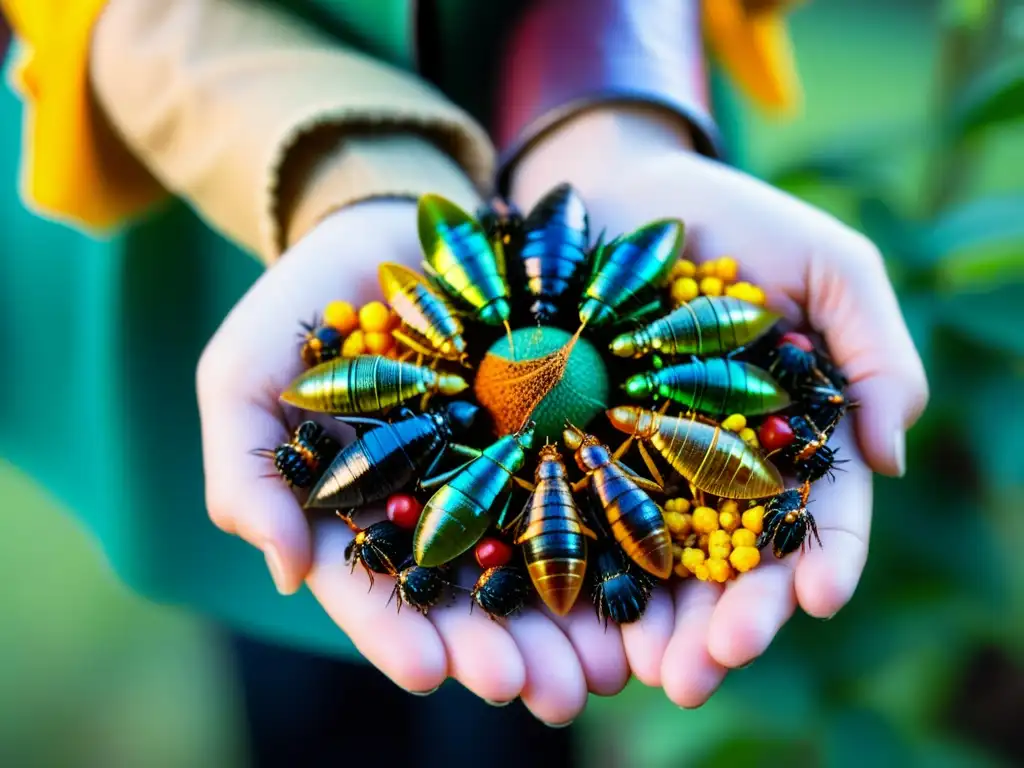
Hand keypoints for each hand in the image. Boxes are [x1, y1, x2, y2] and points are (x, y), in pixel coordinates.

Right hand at [195, 200, 628, 724]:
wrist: (396, 224)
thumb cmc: (309, 300)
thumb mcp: (247, 371)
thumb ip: (247, 467)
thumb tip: (286, 569)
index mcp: (361, 512)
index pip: (376, 592)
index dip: (400, 636)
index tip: (431, 674)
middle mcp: (438, 507)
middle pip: (471, 599)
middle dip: (504, 652)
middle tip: (545, 694)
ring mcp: (505, 471)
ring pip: (541, 562)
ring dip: (574, 624)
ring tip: (609, 671)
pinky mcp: (562, 429)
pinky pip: (594, 488)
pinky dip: (618, 541)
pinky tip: (649, 588)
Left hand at [509, 106, 928, 706]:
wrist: (616, 191)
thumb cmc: (733, 222)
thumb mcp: (828, 266)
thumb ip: (877, 353)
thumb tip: (890, 458)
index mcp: (786, 441)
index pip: (816, 518)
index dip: (823, 562)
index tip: (819, 600)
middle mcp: (716, 471)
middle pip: (733, 564)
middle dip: (732, 620)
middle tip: (711, 665)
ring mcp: (642, 469)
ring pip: (658, 565)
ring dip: (658, 626)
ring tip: (648, 674)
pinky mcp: (573, 455)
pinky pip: (578, 521)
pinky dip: (582, 573)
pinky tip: (573, 616)